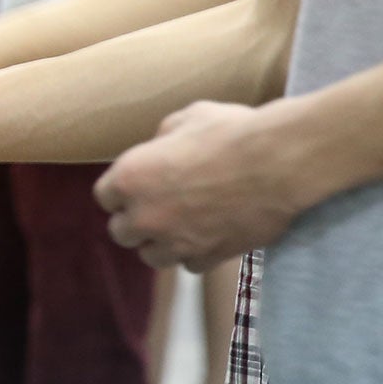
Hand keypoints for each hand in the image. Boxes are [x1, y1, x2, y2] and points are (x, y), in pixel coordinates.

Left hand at [95, 101, 324, 271]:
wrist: (279, 162)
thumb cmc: (233, 131)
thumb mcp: (186, 118)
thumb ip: (161, 139)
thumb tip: (158, 149)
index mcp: (130, 177)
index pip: (104, 197)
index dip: (120, 191)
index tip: (136, 188)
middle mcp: (145, 215)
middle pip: (121, 232)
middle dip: (136, 221)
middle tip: (157, 209)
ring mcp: (175, 241)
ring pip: (151, 257)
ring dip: (161, 243)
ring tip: (180, 227)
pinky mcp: (208, 257)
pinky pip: (189, 265)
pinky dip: (196, 254)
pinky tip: (209, 235)